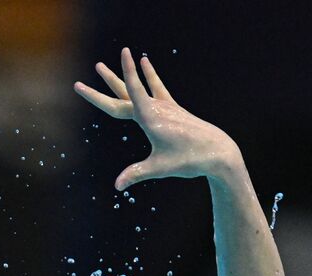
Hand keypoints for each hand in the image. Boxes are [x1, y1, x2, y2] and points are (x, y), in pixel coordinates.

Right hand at [74, 48, 240, 191]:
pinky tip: (145, 62)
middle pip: (126, 92)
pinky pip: (157, 88)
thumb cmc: (188, 160)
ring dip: (124, 75)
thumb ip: (136, 174)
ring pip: (139, 88)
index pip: (131, 93)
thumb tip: (118, 187)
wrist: (216, 151)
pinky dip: (150, 75)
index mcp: (150, 118)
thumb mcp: (160, 168)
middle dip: (109, 80)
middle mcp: (156, 108)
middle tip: (95, 66)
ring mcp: (165, 107)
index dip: (124, 74)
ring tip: (108, 66)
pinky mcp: (172, 109)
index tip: (123, 52)